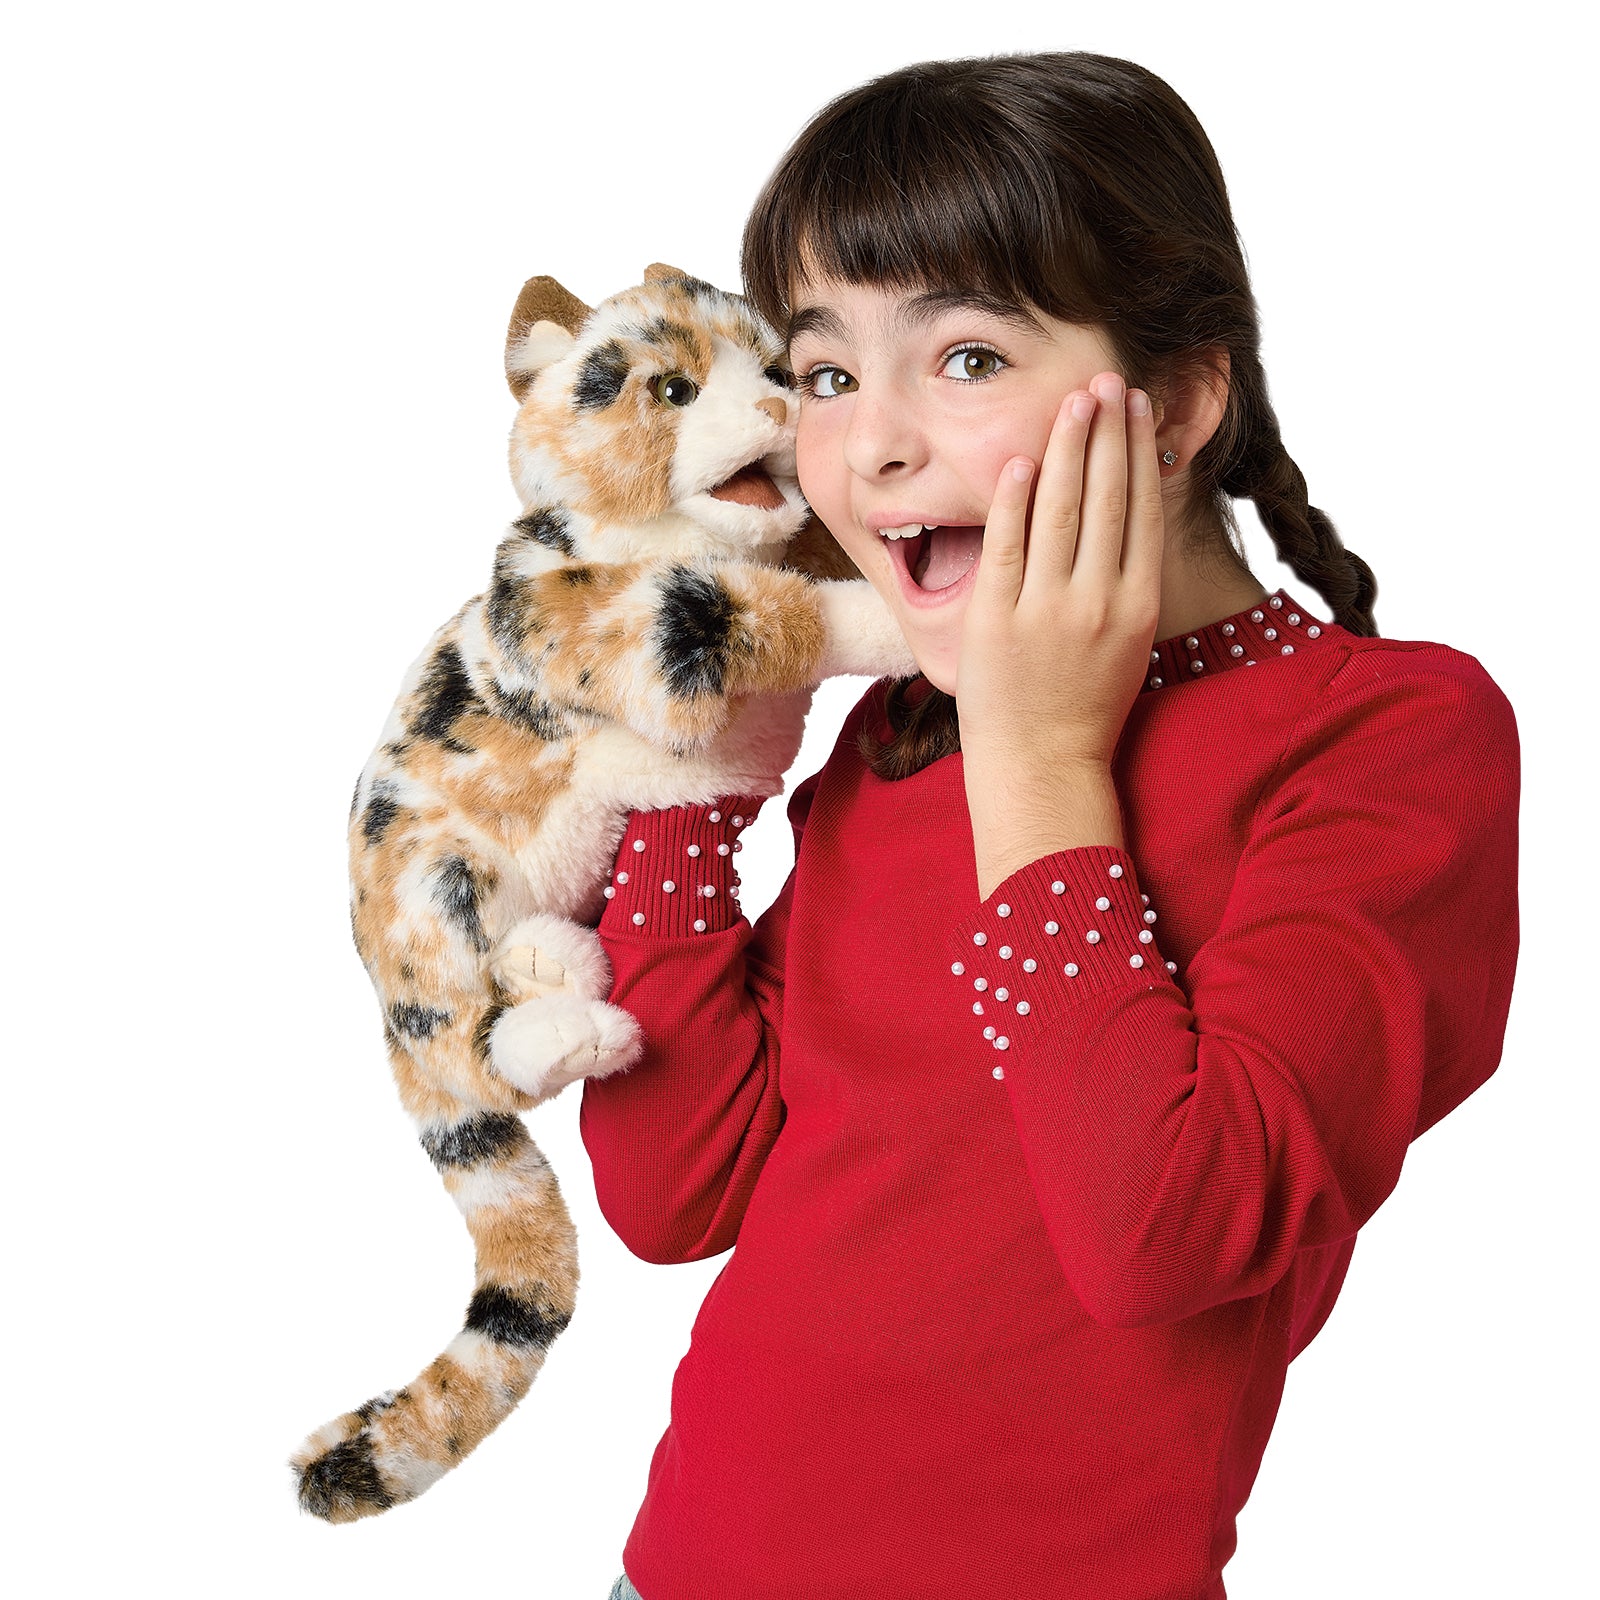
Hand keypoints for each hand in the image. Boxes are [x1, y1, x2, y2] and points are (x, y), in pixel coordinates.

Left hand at [957, 373, 1163, 893]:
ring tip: (1074, 402)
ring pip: (1061, 511)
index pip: (1142, 509)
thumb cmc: (1084, 705)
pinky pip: (1006, 547)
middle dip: (1106, 431)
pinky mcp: (997, 620)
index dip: (1138, 451)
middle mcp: (1098, 600)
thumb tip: (1125, 517)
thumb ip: (1126, 582)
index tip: (1135, 407)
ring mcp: (1046, 610)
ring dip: (1068, 449)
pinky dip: (1013, 500)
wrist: (1042, 765)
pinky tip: (1020, 459)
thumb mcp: (1126, 641)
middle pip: (1106, 497)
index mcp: (1137, 604)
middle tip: (1106, 379)